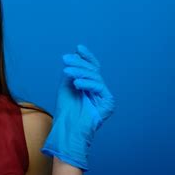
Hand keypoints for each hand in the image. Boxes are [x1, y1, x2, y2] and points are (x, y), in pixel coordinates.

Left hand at [41, 44, 114, 171]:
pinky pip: (99, 87)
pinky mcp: (108, 102)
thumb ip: (72, 71)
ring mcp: (104, 95)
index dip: (86, 56)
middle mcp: (98, 88)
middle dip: (79, 63)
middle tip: (66, 59)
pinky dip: (87, 83)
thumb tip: (75, 56)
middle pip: (92, 70)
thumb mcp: (66, 85)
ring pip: (95, 77)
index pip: (91, 66)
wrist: (68, 127)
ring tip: (67, 72)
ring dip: (80, 72)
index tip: (78, 47)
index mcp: (89, 83)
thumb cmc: (66, 109)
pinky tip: (76, 83)